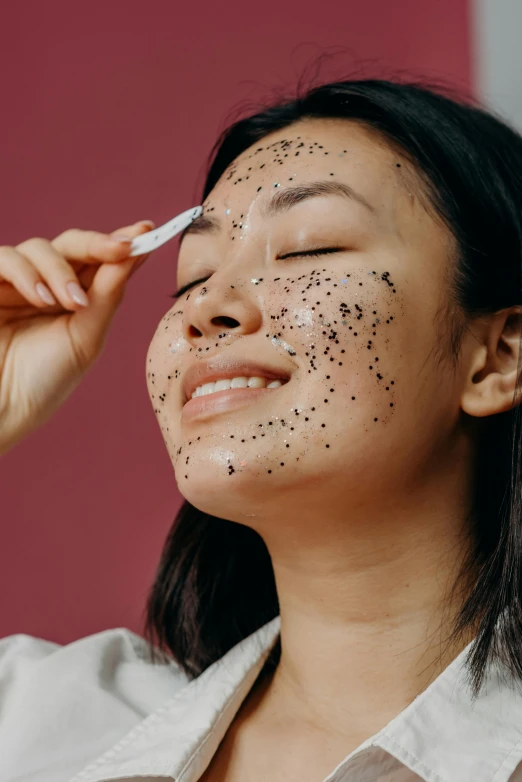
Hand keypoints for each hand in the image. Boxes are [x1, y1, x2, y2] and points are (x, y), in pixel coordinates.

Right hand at [0, 220, 153, 455]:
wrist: (2, 409)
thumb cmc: (43, 382)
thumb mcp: (85, 337)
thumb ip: (107, 295)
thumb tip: (134, 255)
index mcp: (73, 298)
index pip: (99, 261)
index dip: (121, 243)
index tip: (147, 231)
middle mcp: (45, 285)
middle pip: (72, 244)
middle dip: (99, 243)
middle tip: (123, 248)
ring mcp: (14, 284)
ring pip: (40, 247)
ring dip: (61, 270)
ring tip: (71, 303)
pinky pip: (4, 258)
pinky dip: (26, 274)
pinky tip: (42, 300)